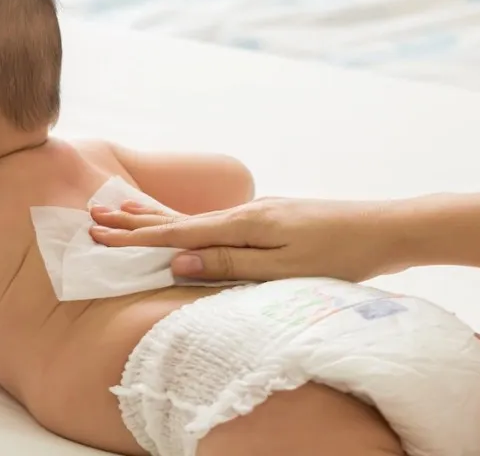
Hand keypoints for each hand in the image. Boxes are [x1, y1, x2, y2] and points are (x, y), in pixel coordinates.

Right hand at [89, 197, 396, 282]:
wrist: (386, 228)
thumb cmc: (339, 254)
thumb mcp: (283, 269)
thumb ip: (228, 265)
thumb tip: (177, 260)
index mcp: (242, 225)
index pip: (174, 233)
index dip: (134, 237)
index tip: (97, 235)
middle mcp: (243, 214)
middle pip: (177, 219)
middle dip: (133, 222)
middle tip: (93, 218)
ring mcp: (256, 214)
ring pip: (193, 218)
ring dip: (154, 218)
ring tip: (123, 211)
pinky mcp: (268, 219)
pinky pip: (213, 222)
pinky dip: (185, 222)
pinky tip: (180, 223)